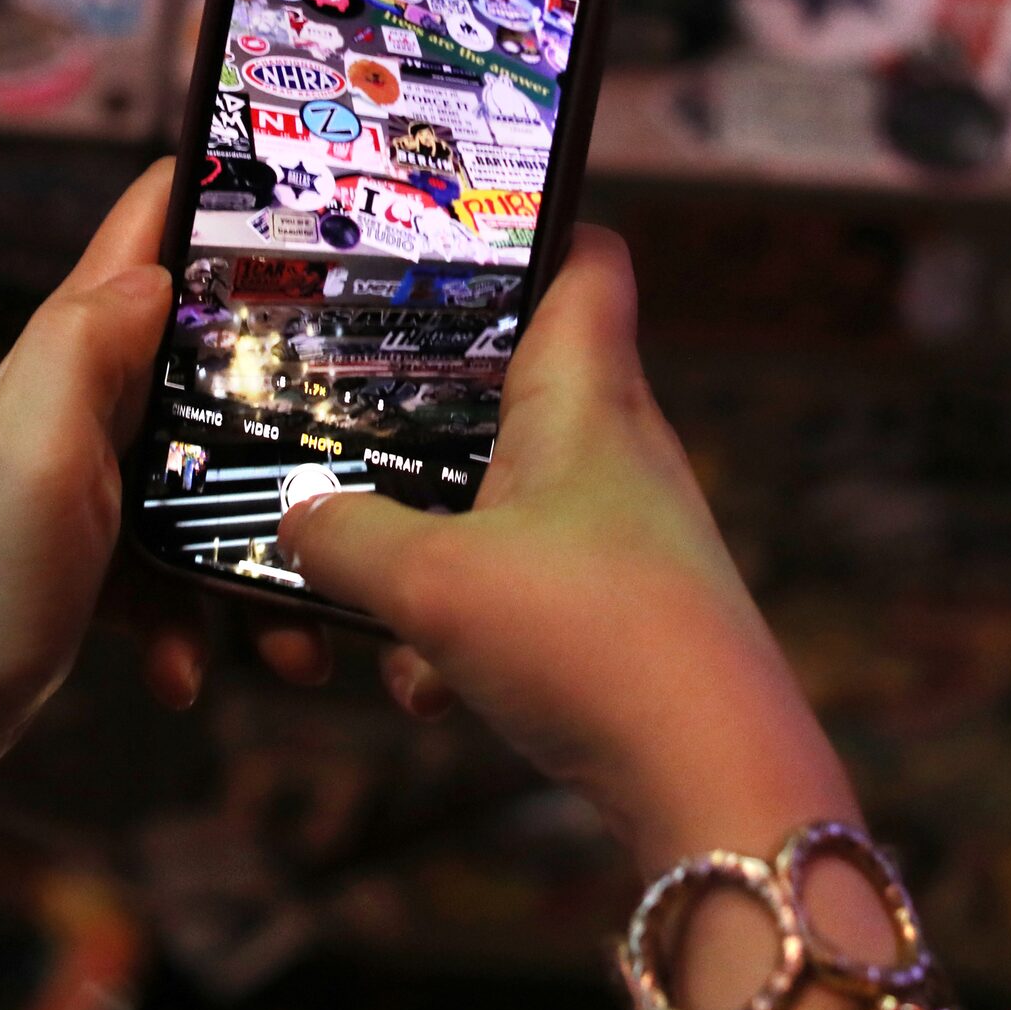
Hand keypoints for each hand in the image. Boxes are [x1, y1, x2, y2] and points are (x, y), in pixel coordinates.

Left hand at [0, 160, 322, 801]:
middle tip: (376, 412)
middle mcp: (88, 400)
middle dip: (294, 386)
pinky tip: (192, 668)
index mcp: (73, 350)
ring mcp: (100, 482)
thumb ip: (89, 347)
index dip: (229, 185)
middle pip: (215, 350)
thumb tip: (160, 265)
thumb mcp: (34, 451)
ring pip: (222, 477)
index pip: (151, 223)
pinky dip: (204, 622)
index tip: (330, 185)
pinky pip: (190, 571)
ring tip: (296, 628)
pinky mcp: (106, 562)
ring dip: (263, 549)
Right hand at [276, 226, 861, 876]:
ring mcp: (624, 527)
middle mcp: (616, 444)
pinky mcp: (624, 605)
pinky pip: (523, 583)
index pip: (586, 256)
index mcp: (586, 393)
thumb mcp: (432, 587)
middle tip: (339, 417)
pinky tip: (430, 688)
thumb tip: (293, 514)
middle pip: (520, 380)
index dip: (524, 225)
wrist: (717, 785)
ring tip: (369, 598)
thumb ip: (343, 538)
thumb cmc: (596, 646)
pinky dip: (469, 624)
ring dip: (432, 542)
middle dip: (426, 407)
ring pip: (505, 497)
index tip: (439, 232)